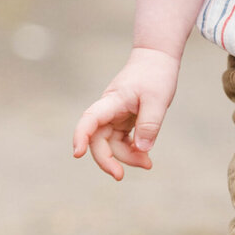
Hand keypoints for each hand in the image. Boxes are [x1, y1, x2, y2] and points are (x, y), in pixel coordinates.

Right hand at [72, 47, 180, 180]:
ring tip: (148, 163)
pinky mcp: (124, 120)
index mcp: (112, 101)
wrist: (157, 58)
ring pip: (111, 143)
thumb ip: (149, 124)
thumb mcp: (158, 99)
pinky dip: (132, 150)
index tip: (77, 154)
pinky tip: (145, 156)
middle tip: (119, 176)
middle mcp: (109, 110)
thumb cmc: (156, 75)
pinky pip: (122, 140)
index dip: (81, 136)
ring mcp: (115, 116)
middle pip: (98, 139)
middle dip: (106, 160)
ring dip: (126, 157)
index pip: (90, 119)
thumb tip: (142, 149)